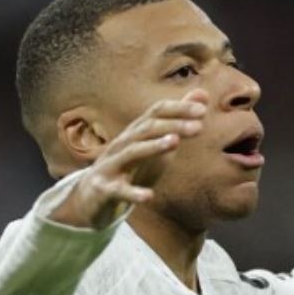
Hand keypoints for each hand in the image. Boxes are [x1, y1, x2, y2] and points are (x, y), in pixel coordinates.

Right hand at [50, 92, 210, 229]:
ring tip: (174, 144)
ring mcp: (110, 166)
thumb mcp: (155, 146)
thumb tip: (202, 95)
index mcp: (135, 134)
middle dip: (172, 125)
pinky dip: (133, 193)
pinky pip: (119, 190)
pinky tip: (149, 196)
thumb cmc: (128, 170)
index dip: (178, 109)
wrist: (90, 199)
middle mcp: (122, 144)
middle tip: (198, 127)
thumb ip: (178, 123)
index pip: (155, 113)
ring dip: (153, 147)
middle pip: (146, 129)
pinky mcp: (103, 189)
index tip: (203, 111)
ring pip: (131, 153)